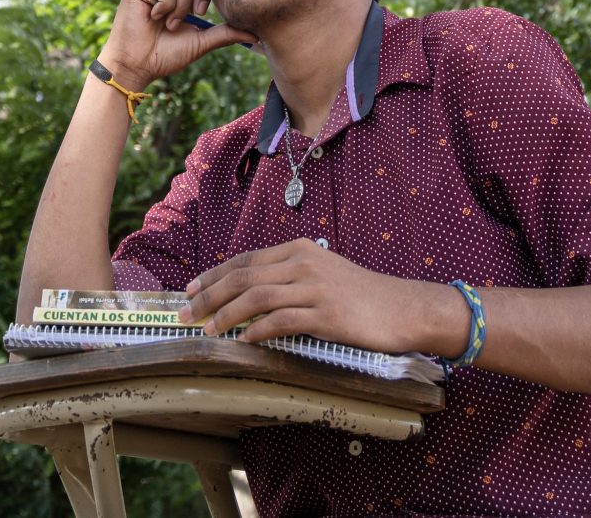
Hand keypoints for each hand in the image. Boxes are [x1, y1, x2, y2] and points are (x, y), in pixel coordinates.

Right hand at [98, 0, 253, 87]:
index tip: (208, 1)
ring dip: (183, 6)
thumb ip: (226, 33)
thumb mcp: (202, 42)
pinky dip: (167, 5)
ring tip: (170, 24)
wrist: (138, 66)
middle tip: (197, 13)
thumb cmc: (166, 56)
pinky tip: (154, 17)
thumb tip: (255, 34)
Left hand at [180, 240, 462, 357]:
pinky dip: (258, 330)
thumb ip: (291, 276)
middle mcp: (304, 263)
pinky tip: (243, 341)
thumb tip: (251, 292)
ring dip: (226, 314)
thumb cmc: (364, 295)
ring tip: (207, 331)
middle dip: (209, 295)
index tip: (191, 290)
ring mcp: (315, 288)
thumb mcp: (324, 272)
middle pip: (244, 275)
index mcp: (300, 250)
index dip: (214, 274)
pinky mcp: (327, 314)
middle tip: (186, 314)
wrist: (405, 307)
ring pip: (257, 296)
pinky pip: (282, 320)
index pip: (245, 259)